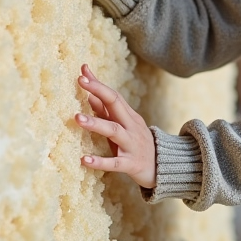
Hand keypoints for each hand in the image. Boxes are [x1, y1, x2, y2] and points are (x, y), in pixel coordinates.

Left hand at [74, 64, 155, 188]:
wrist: (163, 167)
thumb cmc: (136, 143)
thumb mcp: (124, 125)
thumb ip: (106, 111)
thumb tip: (89, 95)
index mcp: (128, 116)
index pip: (113, 95)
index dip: (98, 84)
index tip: (82, 73)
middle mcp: (131, 127)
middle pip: (116, 105)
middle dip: (99, 91)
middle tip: (81, 82)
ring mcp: (131, 145)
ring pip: (114, 131)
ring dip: (95, 123)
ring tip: (77, 118)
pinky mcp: (130, 164)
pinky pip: (114, 163)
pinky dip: (100, 162)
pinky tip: (84, 160)